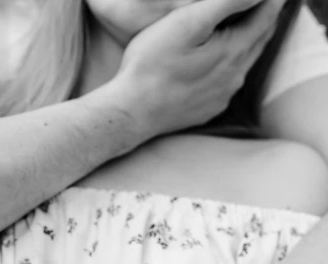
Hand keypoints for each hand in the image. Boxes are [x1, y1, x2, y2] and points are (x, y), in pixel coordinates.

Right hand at [112, 0, 284, 139]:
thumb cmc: (152, 65)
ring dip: (251, 42)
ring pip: (245, 64)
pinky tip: (224, 61)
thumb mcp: (187, 23)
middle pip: (260, 41)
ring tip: (252, 26)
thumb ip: (226, 3)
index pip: (265, 18)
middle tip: (270, 3)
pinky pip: (229, 84)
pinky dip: (233, 66)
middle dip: (266, 19)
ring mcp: (221, 97)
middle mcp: (234, 78)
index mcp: (232, 53)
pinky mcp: (208, 110)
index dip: (272, 0)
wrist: (132, 112)